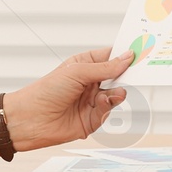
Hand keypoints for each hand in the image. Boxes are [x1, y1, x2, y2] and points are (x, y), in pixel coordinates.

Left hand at [0, 47, 133, 156]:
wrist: (30, 120)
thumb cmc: (46, 90)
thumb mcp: (78, 72)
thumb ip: (105, 67)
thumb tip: (127, 57)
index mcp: (85, 65)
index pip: (110, 57)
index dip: (125, 55)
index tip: (142, 51)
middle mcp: (90, 82)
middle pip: (117, 77)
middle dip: (128, 75)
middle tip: (141, 72)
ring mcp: (92, 101)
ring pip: (116, 95)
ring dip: (118, 93)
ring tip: (116, 93)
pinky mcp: (92, 119)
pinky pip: (109, 111)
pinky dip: (109, 106)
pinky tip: (104, 103)